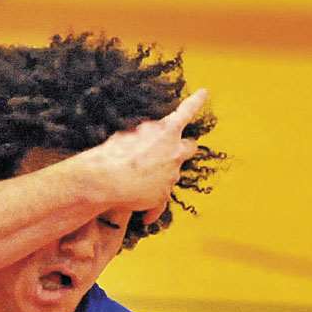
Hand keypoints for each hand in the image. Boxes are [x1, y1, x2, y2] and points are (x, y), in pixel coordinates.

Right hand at [89, 89, 206, 223]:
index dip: (196, 101)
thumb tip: (144, 135)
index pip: (186, 111)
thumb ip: (143, 132)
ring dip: (163, 176)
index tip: (203, 93)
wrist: (107, 178)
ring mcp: (170, 176)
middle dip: (184, 147)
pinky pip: (159, 206)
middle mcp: (174, 153)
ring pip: (174, 175)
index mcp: (167, 131)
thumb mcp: (128, 131)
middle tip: (176, 149)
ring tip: (142, 183)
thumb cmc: (113, 151)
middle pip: (190, 147)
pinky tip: (146, 218)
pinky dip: (153, 210)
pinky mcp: (161, 196)